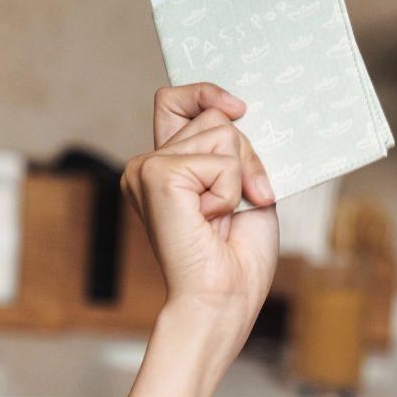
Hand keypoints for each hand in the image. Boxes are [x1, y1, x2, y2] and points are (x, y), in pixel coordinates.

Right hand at [121, 82, 278, 331]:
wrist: (222, 302)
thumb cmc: (237, 261)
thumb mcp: (248, 194)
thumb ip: (238, 154)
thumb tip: (240, 113)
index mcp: (168, 166)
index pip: (174, 101)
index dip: (206, 94)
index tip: (239, 107)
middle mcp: (150, 163)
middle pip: (216, 118)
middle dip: (247, 159)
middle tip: (244, 204)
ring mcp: (147, 168)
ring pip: (223, 134)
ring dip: (241, 178)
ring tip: (223, 218)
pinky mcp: (156, 176)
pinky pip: (221, 162)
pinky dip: (231, 193)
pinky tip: (211, 221)